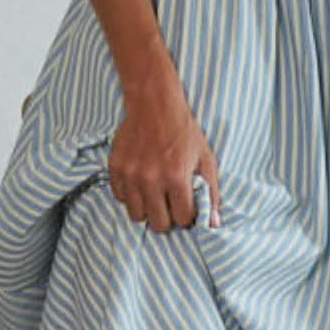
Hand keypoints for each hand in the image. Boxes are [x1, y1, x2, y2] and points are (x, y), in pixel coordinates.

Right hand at [107, 73, 221, 232]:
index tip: (185, 206)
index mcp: (176, 177)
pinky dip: (130, 195)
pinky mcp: (115, 168)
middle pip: (158, 224)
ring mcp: (130, 174)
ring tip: (154, 194)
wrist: (154, 105)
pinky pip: (120, 198)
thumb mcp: (205, 158)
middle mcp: (151, 179)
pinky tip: (140, 183)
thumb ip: (211, 192)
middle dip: (167, 217)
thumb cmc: (183, 132)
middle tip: (169, 203)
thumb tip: (213, 223)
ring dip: (147, 208)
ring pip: (136, 215)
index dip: (186, 215)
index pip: (182, 219)